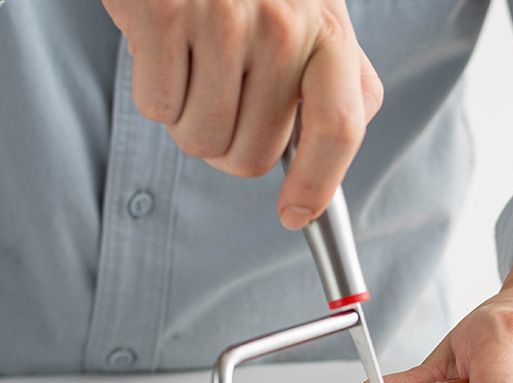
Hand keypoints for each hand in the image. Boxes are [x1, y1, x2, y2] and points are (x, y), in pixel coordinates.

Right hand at [102, 0, 382, 228]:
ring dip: (190, 121)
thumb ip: (336, 79)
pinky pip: (158, 108)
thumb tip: (334, 147)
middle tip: (221, 101)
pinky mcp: (165, 14)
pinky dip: (156, 93)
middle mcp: (284, 28)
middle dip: (229, 146)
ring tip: (195, 68)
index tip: (295, 215)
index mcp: (328, 33)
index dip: (317, 187)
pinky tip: (166, 50)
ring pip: (202, 140)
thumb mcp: (314, 15)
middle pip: (254, 157)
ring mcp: (224, 19)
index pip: (339, 130)